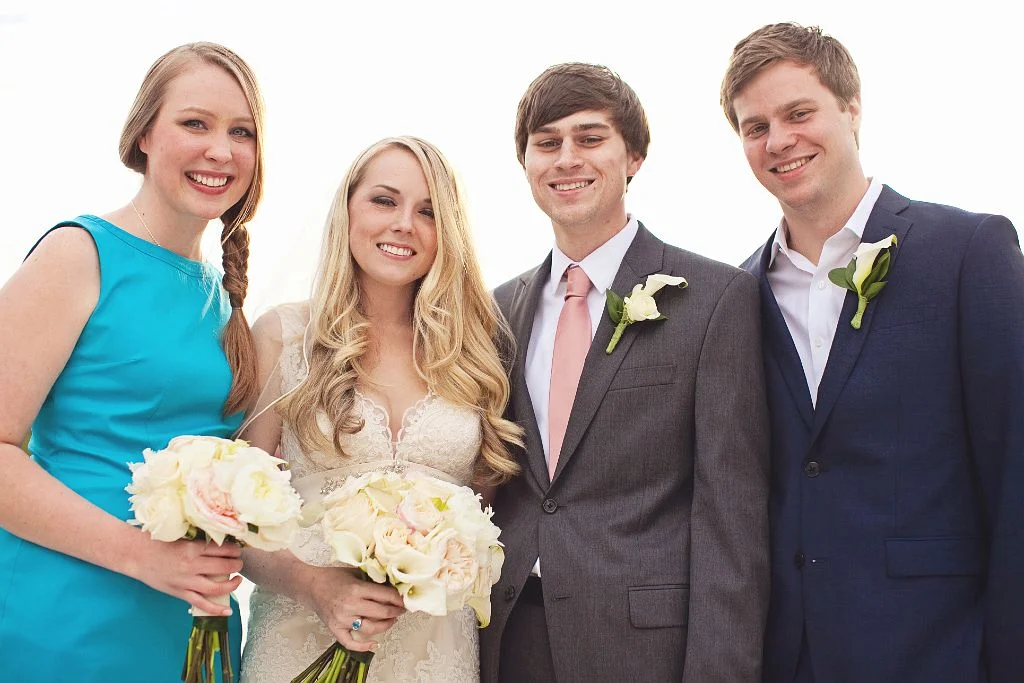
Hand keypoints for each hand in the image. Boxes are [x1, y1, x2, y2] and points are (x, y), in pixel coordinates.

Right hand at [125, 534, 242, 615]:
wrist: (138, 555)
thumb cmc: (159, 542)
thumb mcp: (182, 537)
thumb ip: (200, 542)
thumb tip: (222, 543)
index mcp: (193, 548)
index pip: (223, 550)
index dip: (235, 550)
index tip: (239, 549)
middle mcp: (192, 565)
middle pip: (223, 567)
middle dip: (237, 565)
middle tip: (240, 563)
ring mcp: (186, 582)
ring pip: (216, 588)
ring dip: (231, 585)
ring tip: (238, 579)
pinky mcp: (180, 593)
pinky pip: (201, 604)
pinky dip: (216, 609)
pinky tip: (228, 611)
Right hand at [308, 566, 405, 651]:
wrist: (310, 586)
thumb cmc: (333, 577)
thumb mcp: (355, 572)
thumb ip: (372, 578)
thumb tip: (393, 583)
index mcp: (356, 589)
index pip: (385, 596)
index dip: (399, 599)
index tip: (406, 599)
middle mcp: (350, 606)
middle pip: (381, 613)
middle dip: (396, 612)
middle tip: (402, 609)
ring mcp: (342, 620)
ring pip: (370, 628)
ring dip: (385, 626)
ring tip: (392, 621)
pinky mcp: (335, 629)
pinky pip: (350, 642)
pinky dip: (363, 646)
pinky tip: (375, 644)